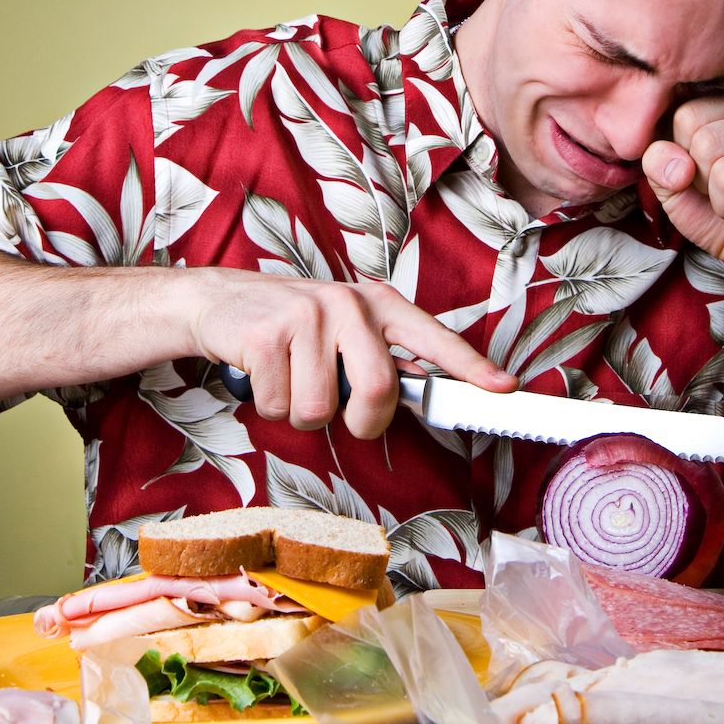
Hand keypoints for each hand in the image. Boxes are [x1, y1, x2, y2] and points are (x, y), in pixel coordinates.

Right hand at [189, 269, 514, 438]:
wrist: (220, 301)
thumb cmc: (294, 329)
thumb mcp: (345, 332)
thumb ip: (384, 359)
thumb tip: (429, 397)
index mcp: (377, 305)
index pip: (432, 338)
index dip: (469, 366)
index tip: (504, 388)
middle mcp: (348, 303)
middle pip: (377, 390)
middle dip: (361, 421)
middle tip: (344, 414)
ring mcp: (306, 316)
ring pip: (321, 409)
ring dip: (303, 414)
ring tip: (291, 378)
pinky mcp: (265, 335)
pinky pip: (280, 406)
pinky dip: (269, 406)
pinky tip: (264, 373)